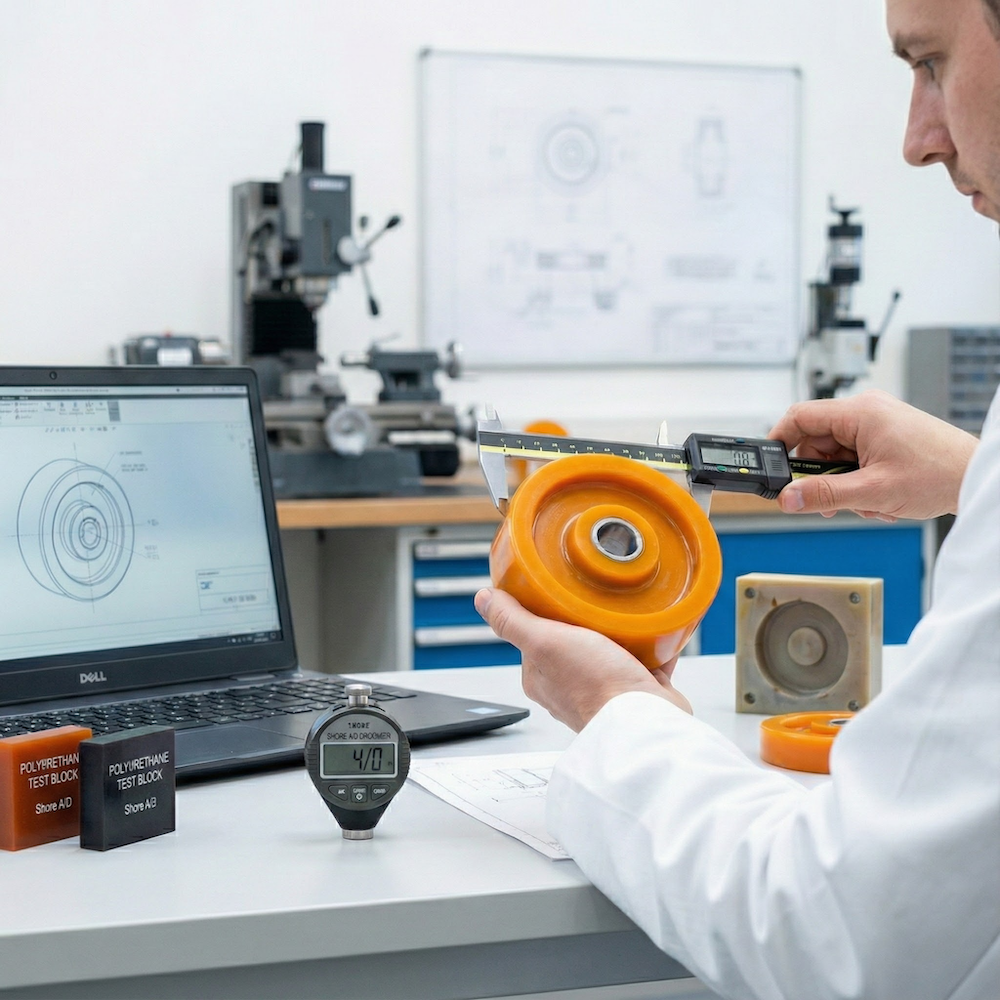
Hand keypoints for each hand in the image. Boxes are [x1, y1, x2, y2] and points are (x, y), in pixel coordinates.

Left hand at [474, 588, 691, 731]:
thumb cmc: (596, 687)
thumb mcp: (545, 642)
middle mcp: (569, 685)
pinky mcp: (635, 690)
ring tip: (626, 613)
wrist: (646, 720)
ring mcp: (603, 688)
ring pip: (610, 647)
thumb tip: (483, 599)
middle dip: (589, 618)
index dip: (546, 610)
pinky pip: (642, 659)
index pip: (535, 633)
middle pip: (575, 637)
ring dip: (620, 630)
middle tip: (600, 600)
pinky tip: (652, 631)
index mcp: (540, 677)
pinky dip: (649, 645)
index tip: (560, 591)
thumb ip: (513, 621)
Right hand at [769, 390, 977, 519]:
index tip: (770, 466)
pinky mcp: (886, 436)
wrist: (976, 477)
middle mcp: (866, 411)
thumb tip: (788, 497)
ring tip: (866, 502)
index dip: (779, 442)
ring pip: (836, 454)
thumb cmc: (939, 473)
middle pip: (816, 442)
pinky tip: (876, 497)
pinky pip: (855, 457)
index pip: (799, 417)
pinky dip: (859, 480)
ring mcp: (878, 423)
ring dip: (843, 483)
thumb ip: (823, 494)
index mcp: (859, 412)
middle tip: (829, 501)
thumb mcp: (872, 491)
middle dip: (820, 476)